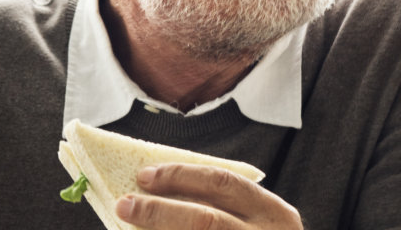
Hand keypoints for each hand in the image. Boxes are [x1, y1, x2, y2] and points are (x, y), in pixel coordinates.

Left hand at [119, 163, 302, 229]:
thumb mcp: (260, 226)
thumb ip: (225, 210)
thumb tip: (162, 194)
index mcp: (275, 215)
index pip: (223, 183)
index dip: (180, 176)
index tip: (146, 175)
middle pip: (204, 220)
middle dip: (159, 211)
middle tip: (125, 203)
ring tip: (129, 223)